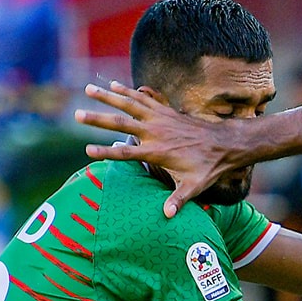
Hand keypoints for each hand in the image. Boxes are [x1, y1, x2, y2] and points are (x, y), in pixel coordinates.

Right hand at [75, 82, 239, 217]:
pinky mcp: (166, 110)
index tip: (87, 150)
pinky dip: (128, 90)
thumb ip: (179, 200)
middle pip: (120, 122)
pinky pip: (143, 97)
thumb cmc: (208, 168)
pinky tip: (114, 84)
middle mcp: (156, 132)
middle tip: (76, 114)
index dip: (106, 152)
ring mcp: (160, 118)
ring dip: (107, 95)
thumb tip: (168, 216)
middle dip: (97, 119)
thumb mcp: (194, 187)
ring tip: (87, 88)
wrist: (225, 143)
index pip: (126, 154)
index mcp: (158, 152)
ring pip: (128, 103)